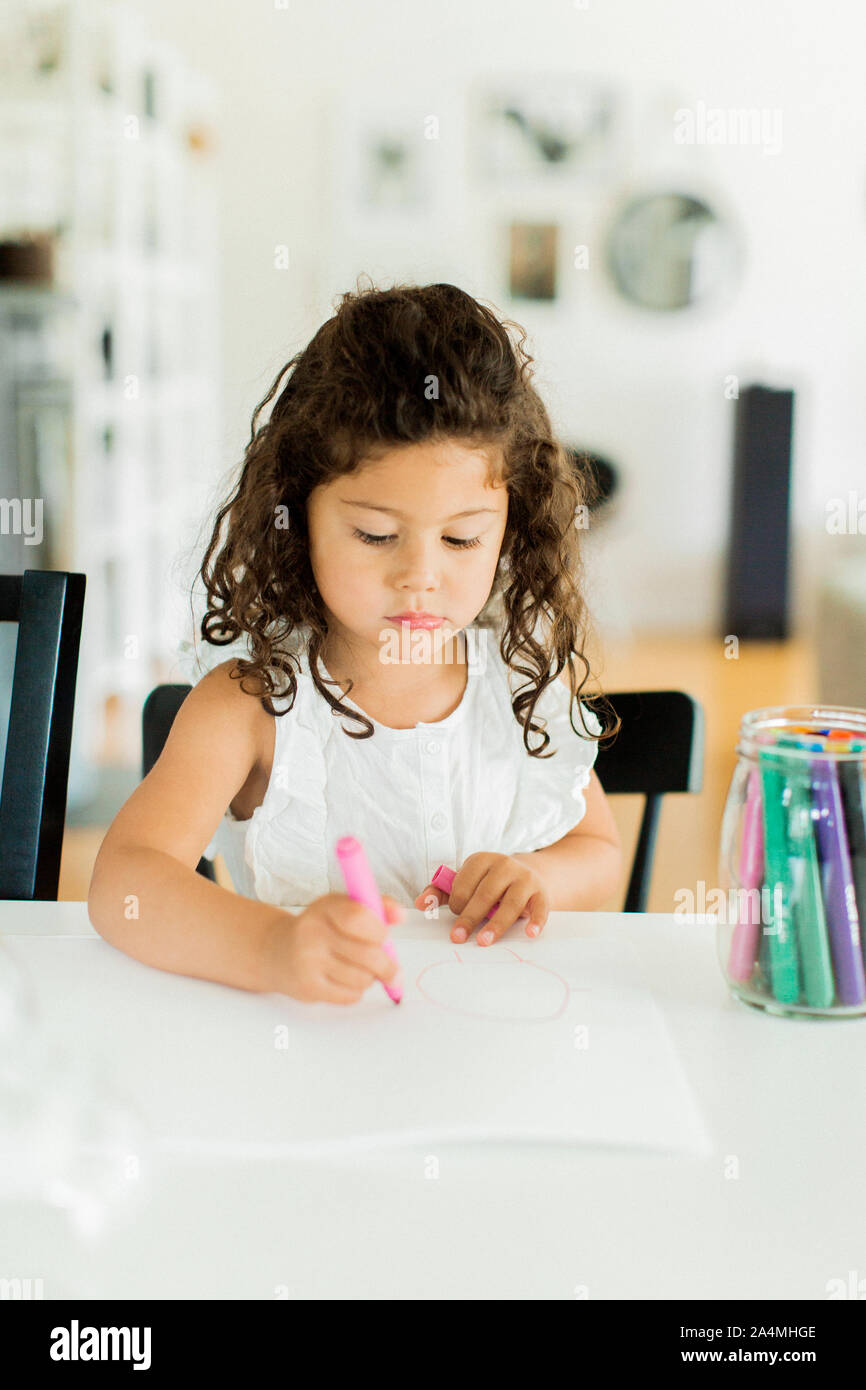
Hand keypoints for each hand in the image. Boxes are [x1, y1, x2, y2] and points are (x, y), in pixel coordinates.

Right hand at [262, 893, 403, 1003]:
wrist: (277, 951)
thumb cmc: (320, 927)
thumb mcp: (342, 907)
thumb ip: (376, 907)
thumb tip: (401, 915)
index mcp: (325, 908)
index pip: (358, 916)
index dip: (379, 929)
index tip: (386, 936)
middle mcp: (313, 933)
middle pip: (367, 954)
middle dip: (387, 965)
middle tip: (393, 969)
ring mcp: (308, 962)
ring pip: (363, 978)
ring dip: (371, 978)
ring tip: (360, 969)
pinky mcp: (308, 987)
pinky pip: (350, 995)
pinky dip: (356, 991)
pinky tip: (345, 980)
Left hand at [414, 852, 548, 945]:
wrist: (527, 875)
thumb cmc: (488, 883)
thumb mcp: (465, 882)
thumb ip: (441, 892)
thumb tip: (419, 904)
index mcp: (481, 860)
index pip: (465, 881)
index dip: (457, 901)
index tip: (455, 913)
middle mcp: (504, 865)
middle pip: (485, 893)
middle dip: (470, 917)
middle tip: (458, 938)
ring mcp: (525, 878)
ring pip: (511, 902)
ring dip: (497, 924)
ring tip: (484, 941)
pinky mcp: (541, 892)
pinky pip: (540, 907)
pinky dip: (536, 920)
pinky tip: (530, 933)